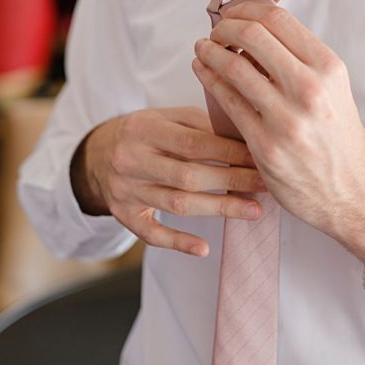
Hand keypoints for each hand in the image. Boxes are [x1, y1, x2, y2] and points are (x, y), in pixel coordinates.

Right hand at [70, 106, 264, 256]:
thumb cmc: (146, 132)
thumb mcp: (167, 116)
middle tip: (265, 184)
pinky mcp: (123, 215)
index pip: (194, 142)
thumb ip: (202, 124)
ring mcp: (125, 190)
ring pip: (177, 205)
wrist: (99, 153)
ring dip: (219, 209)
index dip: (229, 152)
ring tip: (252, 210)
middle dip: (232, 181)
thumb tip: (246, 138)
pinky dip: (178, 242)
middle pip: (188, 176)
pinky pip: (151, 234)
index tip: (259, 158)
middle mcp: (131, 160)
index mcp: (144, 128)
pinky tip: (204, 248)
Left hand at [192, 3, 364, 289]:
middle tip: (216, 31)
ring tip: (202, 48)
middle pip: (252, 35)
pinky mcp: (265, 144)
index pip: (278, 19)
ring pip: (233, 67)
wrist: (353, 190)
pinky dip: (208, 78)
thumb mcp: (333, 88)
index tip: (233, 14)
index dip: (246, 10)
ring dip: (210, 51)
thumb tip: (255, 31)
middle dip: (225, 27)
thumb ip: (300, 60)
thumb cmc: (339, 137)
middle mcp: (309, 88)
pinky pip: (227, 101)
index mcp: (328, 67)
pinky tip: (202, 71)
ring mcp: (286, 117)